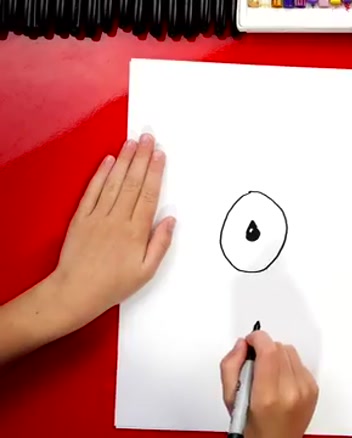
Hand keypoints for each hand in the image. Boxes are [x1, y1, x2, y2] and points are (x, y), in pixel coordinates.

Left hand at [50, 134, 175, 322]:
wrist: (76, 292)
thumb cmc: (114, 285)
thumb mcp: (146, 271)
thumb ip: (161, 243)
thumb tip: (171, 219)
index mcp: (136, 232)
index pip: (148, 194)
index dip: (155, 172)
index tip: (160, 154)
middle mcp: (117, 219)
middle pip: (133, 182)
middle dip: (142, 157)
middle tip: (148, 137)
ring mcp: (97, 216)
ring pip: (114, 182)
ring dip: (124, 160)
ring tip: (132, 142)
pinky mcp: (81, 218)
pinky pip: (92, 191)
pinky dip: (100, 174)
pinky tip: (109, 161)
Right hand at [220, 332, 318, 437]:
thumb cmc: (253, 428)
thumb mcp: (231, 399)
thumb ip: (231, 367)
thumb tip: (241, 345)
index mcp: (268, 396)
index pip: (268, 351)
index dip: (257, 339)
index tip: (250, 341)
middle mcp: (291, 392)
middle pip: (279, 348)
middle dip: (264, 349)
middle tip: (255, 363)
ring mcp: (305, 390)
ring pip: (290, 351)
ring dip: (277, 356)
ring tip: (267, 374)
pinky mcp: (313, 388)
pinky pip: (300, 362)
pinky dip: (288, 366)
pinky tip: (280, 380)